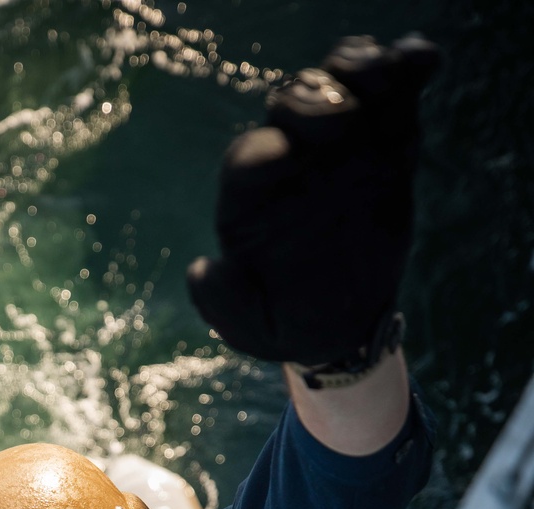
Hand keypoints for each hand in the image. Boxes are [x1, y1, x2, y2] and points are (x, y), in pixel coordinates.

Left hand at [187, 35, 440, 364]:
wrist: (346, 318)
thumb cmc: (291, 321)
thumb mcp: (255, 329)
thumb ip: (224, 305)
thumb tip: (205, 269)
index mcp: (252, 200)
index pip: (250, 162)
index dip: (264, 155)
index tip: (281, 159)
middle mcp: (290, 160)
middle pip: (294, 111)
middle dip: (312, 105)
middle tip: (341, 118)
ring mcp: (337, 143)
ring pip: (339, 87)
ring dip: (357, 72)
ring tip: (384, 71)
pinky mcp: (383, 136)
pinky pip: (392, 89)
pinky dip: (406, 67)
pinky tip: (423, 60)